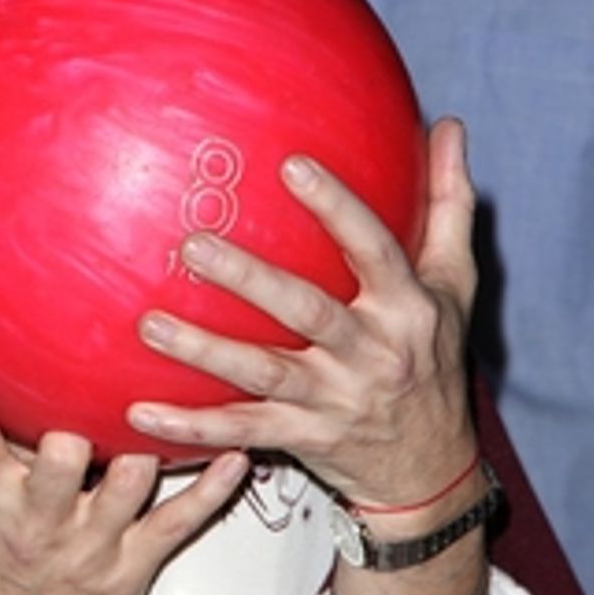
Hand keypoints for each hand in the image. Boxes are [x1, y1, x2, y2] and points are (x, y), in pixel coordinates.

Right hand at [0, 348, 248, 594]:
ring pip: (128, 487)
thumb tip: (13, 371)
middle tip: (89, 404)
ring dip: (146, 451)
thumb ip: (3, 444)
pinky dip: (213, 489)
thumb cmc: (1, 564)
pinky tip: (233, 458)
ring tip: (175, 412)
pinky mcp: (132, 566)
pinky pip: (180, 522)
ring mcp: (90, 545)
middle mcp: (41, 521)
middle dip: (75, 435)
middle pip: (59, 466)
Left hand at [126, 118, 477, 505]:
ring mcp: (335, 400)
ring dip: (203, 351)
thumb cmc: (434, 358)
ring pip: (262, 373)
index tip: (292, 165)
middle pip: (307, 310)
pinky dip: (190, 427)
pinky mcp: (304, 439)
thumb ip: (449, 205)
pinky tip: (139, 410)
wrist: (431, 468)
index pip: (373, 249)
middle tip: (192, 244)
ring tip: (147, 324)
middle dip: (249, 279)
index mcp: (407, 307)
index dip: (337, 208)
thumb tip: (447, 126)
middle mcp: (372, 353)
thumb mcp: (455, 285)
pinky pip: (240, 431)